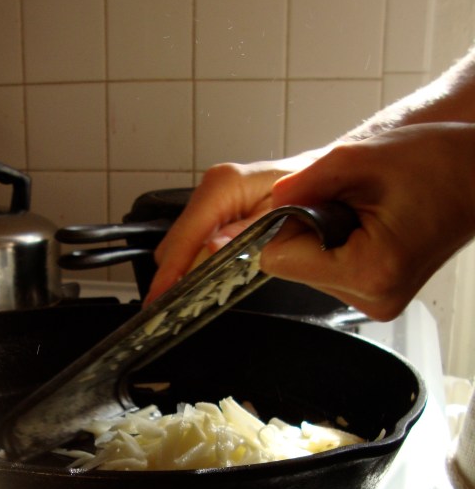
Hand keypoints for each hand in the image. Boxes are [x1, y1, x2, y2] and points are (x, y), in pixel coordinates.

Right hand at [145, 151, 322, 302]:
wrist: (329, 181)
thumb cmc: (313, 196)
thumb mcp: (286, 218)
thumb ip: (248, 234)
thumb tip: (213, 248)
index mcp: (224, 185)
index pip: (187, 234)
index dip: (172, 269)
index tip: (160, 297)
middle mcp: (212, 189)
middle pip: (176, 241)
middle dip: (175, 274)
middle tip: (177, 308)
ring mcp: (212, 200)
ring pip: (183, 244)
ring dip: (186, 271)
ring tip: (190, 299)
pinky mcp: (217, 212)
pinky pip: (196, 242)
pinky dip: (199, 263)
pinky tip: (207, 280)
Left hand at [262, 122, 474, 318]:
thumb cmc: (441, 163)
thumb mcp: (363, 157)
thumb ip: (307, 181)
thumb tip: (270, 201)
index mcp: (369, 271)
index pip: (278, 260)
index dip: (289, 223)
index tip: (319, 199)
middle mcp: (373, 298)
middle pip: (293, 267)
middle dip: (311, 229)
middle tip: (356, 202)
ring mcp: (378, 302)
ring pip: (311, 269)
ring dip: (327, 236)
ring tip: (372, 212)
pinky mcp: (379, 296)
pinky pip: (332, 271)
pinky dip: (342, 245)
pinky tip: (375, 226)